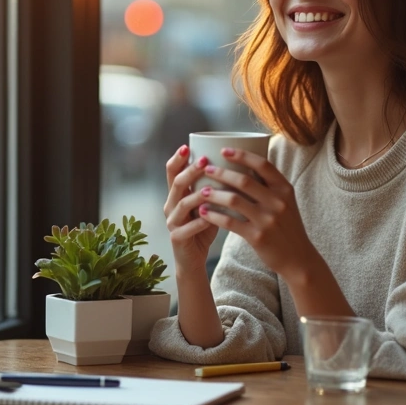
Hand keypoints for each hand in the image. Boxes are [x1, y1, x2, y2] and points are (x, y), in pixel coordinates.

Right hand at [163, 145, 218, 273]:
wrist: (193, 259)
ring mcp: (172, 222)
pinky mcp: (177, 238)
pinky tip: (211, 218)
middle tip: (204, 161)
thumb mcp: (206, 204)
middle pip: (176, 184)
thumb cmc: (203, 227)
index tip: (187, 146)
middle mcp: (171, 205)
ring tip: (211, 189)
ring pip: (181, 204)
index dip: (178, 159)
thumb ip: (212, 186)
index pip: (172, 171)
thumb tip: (234, 163)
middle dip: (190, 171)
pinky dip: (200, 222)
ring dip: (197, 195)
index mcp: (177, 194)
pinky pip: (187, 228)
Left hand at [195, 147, 315, 278]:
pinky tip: (204, 212)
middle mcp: (278, 202)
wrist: (298, 258)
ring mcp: (268, 219)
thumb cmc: (287, 227)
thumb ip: (269, 187)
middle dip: (221, 173)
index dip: (242, 155)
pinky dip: (214, 215)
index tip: (224, 150)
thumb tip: (243, 165)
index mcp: (285, 189)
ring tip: (201, 191)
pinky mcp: (257, 236)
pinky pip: (230, 222)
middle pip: (244, 180)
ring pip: (234, 200)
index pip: (262, 165)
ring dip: (214, 194)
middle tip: (206, 169)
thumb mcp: (286, 202)